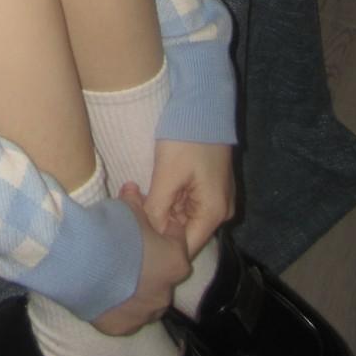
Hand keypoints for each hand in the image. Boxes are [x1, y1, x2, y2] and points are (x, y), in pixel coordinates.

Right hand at [92, 184, 190, 335]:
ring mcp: (146, 313)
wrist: (80, 265)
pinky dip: (120, 303)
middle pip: (164, 271)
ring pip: (147, 297)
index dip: (163, 226)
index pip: (177, 238)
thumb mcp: (126, 209)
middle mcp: (167, 291)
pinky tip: (105, 290)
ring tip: (115, 270)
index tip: (150, 220)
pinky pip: (126, 314)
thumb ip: (134, 200)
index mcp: (175, 260)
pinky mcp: (124, 328)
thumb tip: (134, 188)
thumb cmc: (111, 233)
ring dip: (137, 285)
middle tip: (130, 246)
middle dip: (152, 259)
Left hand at [145, 139, 234, 258]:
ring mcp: (217, 199)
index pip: (187, 246)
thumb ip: (158, 208)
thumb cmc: (186, 140)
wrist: (204, 108)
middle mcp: (221, 211)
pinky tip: (154, 192)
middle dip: (161, 226)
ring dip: (164, 211)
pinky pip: (188, 203)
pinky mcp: (210, 187)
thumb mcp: (167, 175)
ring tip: (140, 203)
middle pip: (186, 231)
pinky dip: (171, 200)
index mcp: (214, 213)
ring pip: (185, 217)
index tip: (138, 241)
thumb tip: (147, 233)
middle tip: (134, 218)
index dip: (162, 246)